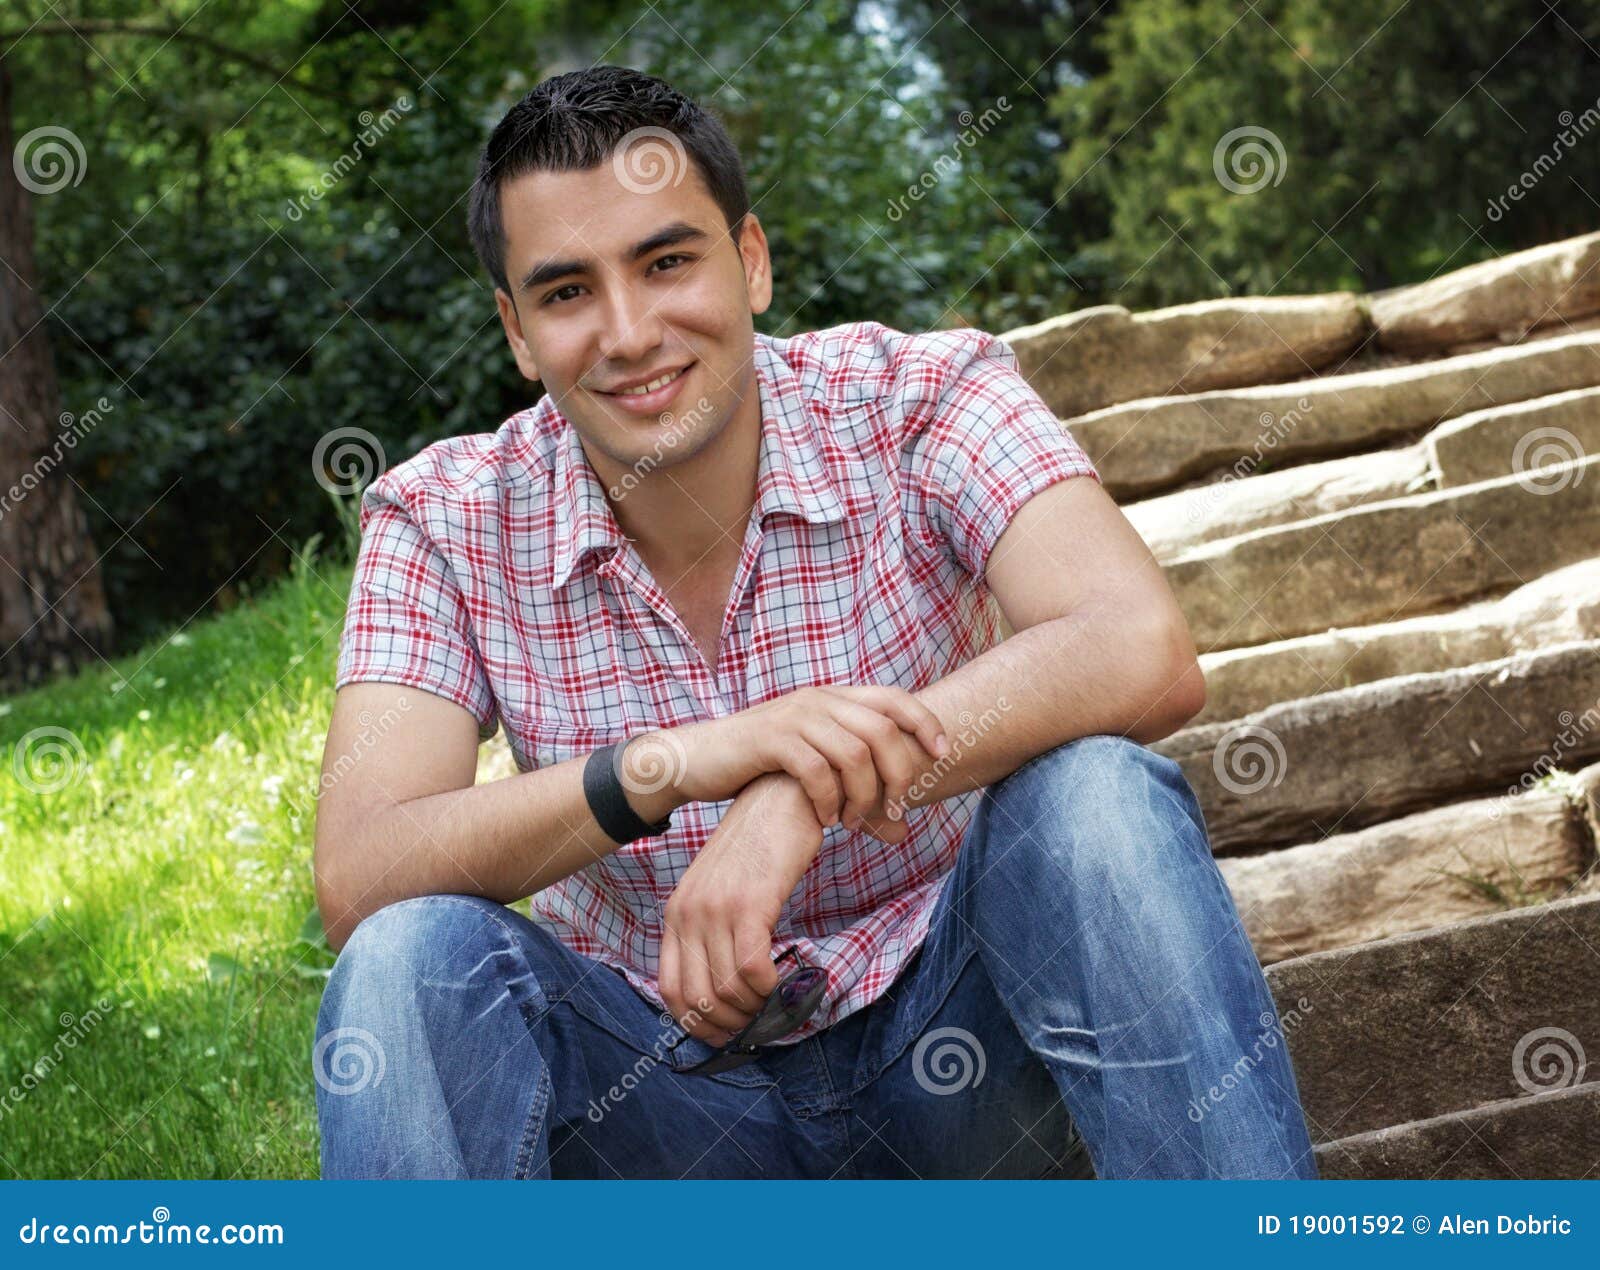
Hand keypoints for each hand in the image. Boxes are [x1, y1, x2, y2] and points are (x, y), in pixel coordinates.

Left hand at [658, 773, 822, 1043]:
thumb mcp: (722, 889)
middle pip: (698, 1000)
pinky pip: (752, 970)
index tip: (726, 1032)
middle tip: (758, 1025)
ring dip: (755, 1009)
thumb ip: (715, 930)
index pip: (670, 990)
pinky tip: (782, 981)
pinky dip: (768, 988)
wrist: (781, 796)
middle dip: (729, 1026)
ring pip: (727, 991)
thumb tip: (727, 988)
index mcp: (677, 913)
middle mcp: (689, 914)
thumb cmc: (760, 846)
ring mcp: (716, 909)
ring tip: (776, 1002)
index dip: (697, 1023)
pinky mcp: (749, 904)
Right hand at [671, 685, 949, 837]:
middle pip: (882, 729)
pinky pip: (817, 770)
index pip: (894, 698)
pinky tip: (825, 818)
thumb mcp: (813, 763)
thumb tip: (901, 828)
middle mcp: (818, 699)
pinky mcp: (770, 740)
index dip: (925, 721)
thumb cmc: (762, 766)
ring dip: (864, 795)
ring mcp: (794, 717)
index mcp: (833, 698)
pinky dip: (829, 799)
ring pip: (854, 752)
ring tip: (856, 823)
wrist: (699, 757)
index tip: (944, 754)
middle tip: (896, 812)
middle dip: (898, 775)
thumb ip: (855, 785)